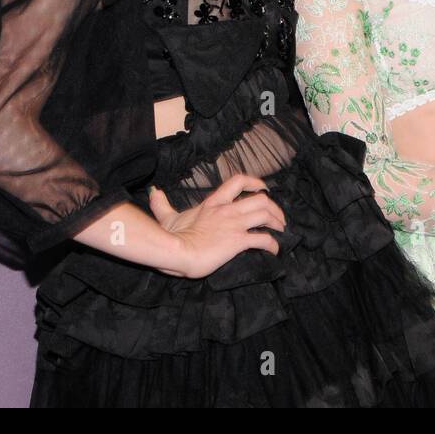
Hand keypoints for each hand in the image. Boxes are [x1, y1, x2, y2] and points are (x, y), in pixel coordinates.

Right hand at [147, 174, 287, 278]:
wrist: (175, 252)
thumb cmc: (171, 236)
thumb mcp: (167, 217)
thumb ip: (162, 204)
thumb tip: (154, 191)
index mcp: (214, 202)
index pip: (239, 181)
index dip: (256, 182)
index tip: (264, 188)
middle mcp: (227, 210)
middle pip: (261, 199)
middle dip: (275, 208)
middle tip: (278, 219)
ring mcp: (234, 225)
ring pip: (266, 215)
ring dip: (277, 223)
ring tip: (280, 232)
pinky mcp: (237, 241)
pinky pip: (263, 239)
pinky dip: (273, 244)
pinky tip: (274, 250)